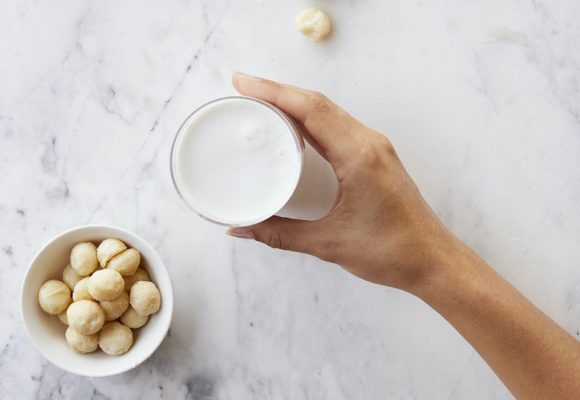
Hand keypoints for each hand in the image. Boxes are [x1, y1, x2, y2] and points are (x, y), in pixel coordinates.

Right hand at [228, 72, 461, 291]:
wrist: (433, 260)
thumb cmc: (391, 251)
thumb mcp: (328, 243)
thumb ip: (279, 234)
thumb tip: (241, 228)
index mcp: (358, 156)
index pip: (309, 110)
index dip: (273, 92)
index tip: (243, 83)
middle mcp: (369, 143)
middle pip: (318, 102)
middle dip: (278, 91)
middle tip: (244, 87)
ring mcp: (375, 148)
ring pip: (329, 111)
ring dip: (295, 101)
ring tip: (263, 101)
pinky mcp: (376, 157)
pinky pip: (339, 126)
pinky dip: (313, 118)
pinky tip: (296, 125)